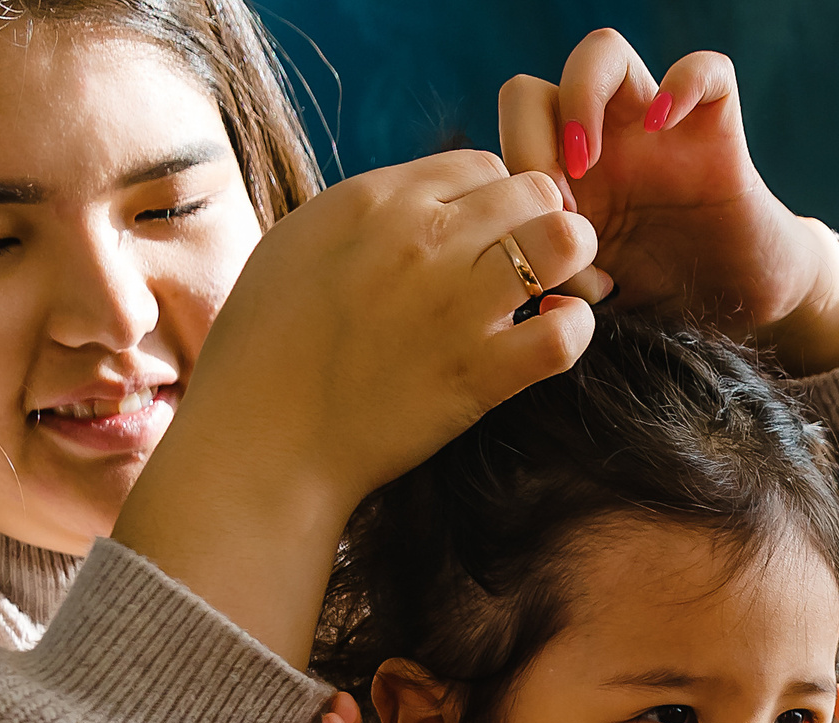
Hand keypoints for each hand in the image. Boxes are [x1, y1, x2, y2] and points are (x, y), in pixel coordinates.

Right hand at [116, 155, 596, 664]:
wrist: (262, 442)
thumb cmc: (266, 351)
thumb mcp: (299, 248)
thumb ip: (366, 218)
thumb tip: (417, 207)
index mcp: (373, 200)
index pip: (481, 165)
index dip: (499, 199)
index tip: (494, 236)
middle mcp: (420, 240)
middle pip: (531, 191)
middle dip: (546, 222)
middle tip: (540, 266)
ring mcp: (455, 304)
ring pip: (564, 242)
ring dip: (576, 264)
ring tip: (558, 292)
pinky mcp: (480, 372)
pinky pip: (566, 331)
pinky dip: (577, 329)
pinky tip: (557, 334)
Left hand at [498, 31, 838, 373]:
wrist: (741, 306)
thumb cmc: (667, 301)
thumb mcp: (596, 298)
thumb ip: (557, 285)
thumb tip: (522, 292)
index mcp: (566, 177)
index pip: (505, 139)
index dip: (510, 174)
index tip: (537, 238)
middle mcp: (603, 140)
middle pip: (532, 90)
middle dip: (527, 138)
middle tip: (559, 203)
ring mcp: (657, 126)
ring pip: (602, 52)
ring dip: (579, 96)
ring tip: (590, 162)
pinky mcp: (717, 126)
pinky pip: (706, 68)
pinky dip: (685, 81)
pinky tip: (666, 125)